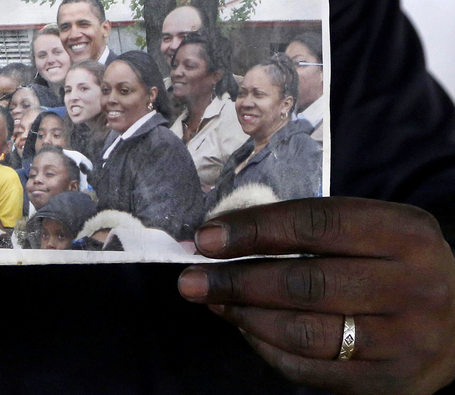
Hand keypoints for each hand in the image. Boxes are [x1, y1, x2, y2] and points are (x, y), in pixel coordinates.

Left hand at [178, 197, 454, 394]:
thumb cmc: (395, 264)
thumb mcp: (373, 231)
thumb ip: (309, 230)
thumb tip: (222, 235)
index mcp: (405, 234)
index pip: (315, 225)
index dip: (254, 231)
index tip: (206, 238)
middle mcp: (414, 286)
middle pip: (305, 283)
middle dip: (235, 280)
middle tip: (190, 279)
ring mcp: (407, 341)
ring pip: (305, 332)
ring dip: (245, 316)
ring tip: (213, 302)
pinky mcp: (393, 383)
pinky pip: (313, 371)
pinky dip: (269, 349)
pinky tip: (246, 329)